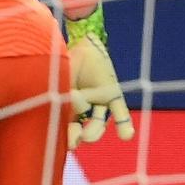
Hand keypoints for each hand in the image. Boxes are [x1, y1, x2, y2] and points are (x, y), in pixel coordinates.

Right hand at [66, 6, 133, 148]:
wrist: (82, 43)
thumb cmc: (64, 62)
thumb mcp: (59, 81)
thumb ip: (62, 97)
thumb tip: (65, 107)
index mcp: (67, 106)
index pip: (65, 128)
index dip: (65, 137)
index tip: (64, 141)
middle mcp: (84, 108)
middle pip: (82, 131)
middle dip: (77, 137)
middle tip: (74, 139)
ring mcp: (99, 102)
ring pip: (99, 123)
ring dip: (94, 131)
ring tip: (87, 134)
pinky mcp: (113, 94)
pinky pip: (120, 112)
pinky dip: (124, 124)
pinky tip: (126, 136)